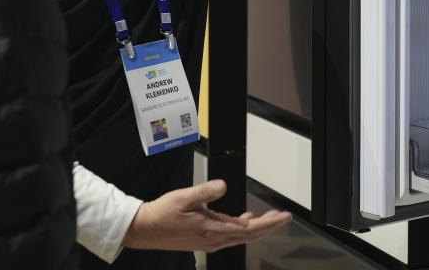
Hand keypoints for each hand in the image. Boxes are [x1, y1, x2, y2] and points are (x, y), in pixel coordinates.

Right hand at [122, 179, 291, 252]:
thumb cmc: (162, 214)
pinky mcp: (205, 240)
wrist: (144, 229)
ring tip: (270, 217)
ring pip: (242, 237)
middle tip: (283, 217)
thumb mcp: (184, 197)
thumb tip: (223, 186)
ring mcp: (210, 241)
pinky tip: (245, 220)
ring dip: (258, 227)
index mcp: (212, 230)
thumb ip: (205, 191)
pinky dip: (242, 228)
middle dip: (269, 225)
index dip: (269, 223)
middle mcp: (214, 239)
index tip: (283, 216)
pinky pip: (230, 235)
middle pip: (250, 236)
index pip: (249, 229)